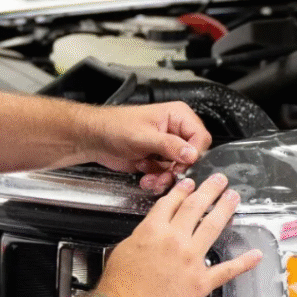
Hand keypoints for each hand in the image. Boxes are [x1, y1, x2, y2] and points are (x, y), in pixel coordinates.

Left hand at [82, 103, 212, 192]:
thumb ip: (169, 145)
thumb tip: (191, 154)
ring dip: (165, 177)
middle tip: (164, 175)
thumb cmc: (114, 127)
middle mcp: (176, 131)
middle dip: (177, 170)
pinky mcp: (159, 160)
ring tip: (151, 178)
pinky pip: (168, 175)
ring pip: (180, 169)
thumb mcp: (143, 137)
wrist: (95, 139)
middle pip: (192, 156)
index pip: (201, 138)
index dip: (193, 154)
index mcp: (178, 116)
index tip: (181, 165)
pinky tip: (146, 177)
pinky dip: (158, 180)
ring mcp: (168, 147)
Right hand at [97, 174, 262, 296]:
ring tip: (233, 197)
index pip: (171, 202)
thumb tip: (153, 233)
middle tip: (220, 180)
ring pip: (212, 226)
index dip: (183, 190)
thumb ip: (142, 237)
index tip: (190, 183)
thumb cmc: (119, 287)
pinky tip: (255, 255)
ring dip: (225, 209)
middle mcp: (174, 240)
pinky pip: (227, 270)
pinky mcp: (200, 282)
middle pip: (195, 207)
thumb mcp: (123, 250)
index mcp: (152, 230)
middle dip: (210, 190)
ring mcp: (190, 260)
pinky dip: (244, 262)